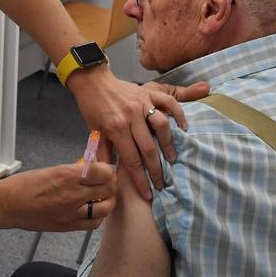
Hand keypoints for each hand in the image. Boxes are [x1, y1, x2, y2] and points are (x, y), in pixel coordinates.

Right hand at [3, 162, 116, 231]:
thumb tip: (93, 168)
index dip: (107, 169)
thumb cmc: (27, 185)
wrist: (9, 205)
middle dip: (110, 183)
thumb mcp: (53, 169)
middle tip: (106, 181)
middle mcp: (73, 194)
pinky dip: (98, 216)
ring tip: (102, 196)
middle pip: (108, 189)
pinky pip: (94, 223)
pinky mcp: (68, 226)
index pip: (103, 171)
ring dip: (107, 200)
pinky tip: (93, 210)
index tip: (105, 168)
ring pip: (106, 207)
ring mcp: (72, 213)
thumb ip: (75, 170)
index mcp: (68, 175)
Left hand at [69, 68, 210, 199]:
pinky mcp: (148, 92)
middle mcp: (131, 116)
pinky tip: (182, 128)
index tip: (148, 194)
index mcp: (115, 128)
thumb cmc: (92, 108)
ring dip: (169, 145)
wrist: (93, 81)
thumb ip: (103, 154)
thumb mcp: (94, 133)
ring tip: (171, 159)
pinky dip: (179, 115)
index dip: (141, 180)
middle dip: (156, 170)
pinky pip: (169, 102)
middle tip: (162, 183)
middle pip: (149, 148)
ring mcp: (142, 103)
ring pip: (162, 126)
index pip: (132, 160)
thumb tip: (109, 177)